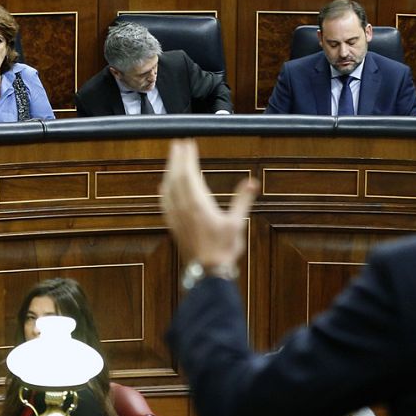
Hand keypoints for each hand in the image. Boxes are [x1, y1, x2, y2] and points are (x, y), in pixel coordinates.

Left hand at [160, 139, 255, 271]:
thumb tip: (252, 183)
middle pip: (176, 177)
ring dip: (169, 171)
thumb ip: (242, 201)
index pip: (190, 174)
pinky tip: (163, 186)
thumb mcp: (237, 223)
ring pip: (168, 188)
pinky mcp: (173, 225)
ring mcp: (176, 217)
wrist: (207, 272)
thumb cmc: (223, 249)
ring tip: (172, 159)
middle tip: (177, 144)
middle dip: (176, 159)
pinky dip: (164, 189)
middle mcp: (183, 208)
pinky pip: (164, 201)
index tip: (188, 144)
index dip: (188, 158)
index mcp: (198, 204)